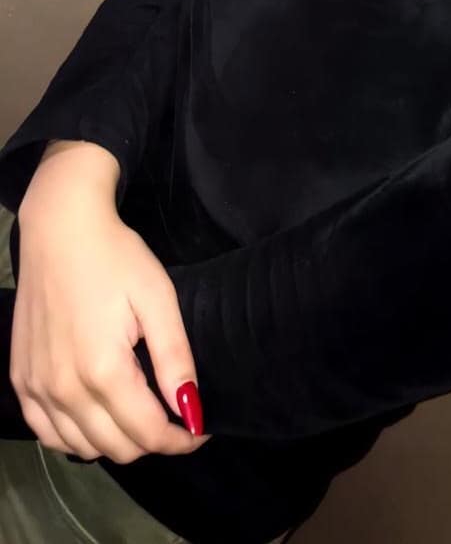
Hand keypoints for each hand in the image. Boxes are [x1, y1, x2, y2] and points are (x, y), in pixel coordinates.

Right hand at [12, 177, 211, 463]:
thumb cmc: (116, 258)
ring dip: (117, 442)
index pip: (147, 433)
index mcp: (103, 370)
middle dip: (154, 442)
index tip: (200, 429)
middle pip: (116, 448)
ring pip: (82, 447)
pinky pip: (48, 433)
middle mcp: (64, 388)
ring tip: (143, 414)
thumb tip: (191, 409)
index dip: (181, 439)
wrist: (60, 231)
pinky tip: (98, 416)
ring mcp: (36, 387)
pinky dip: (77, 437)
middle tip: (177, 418)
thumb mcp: (158, 299)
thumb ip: (174, 359)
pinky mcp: (22, 379)